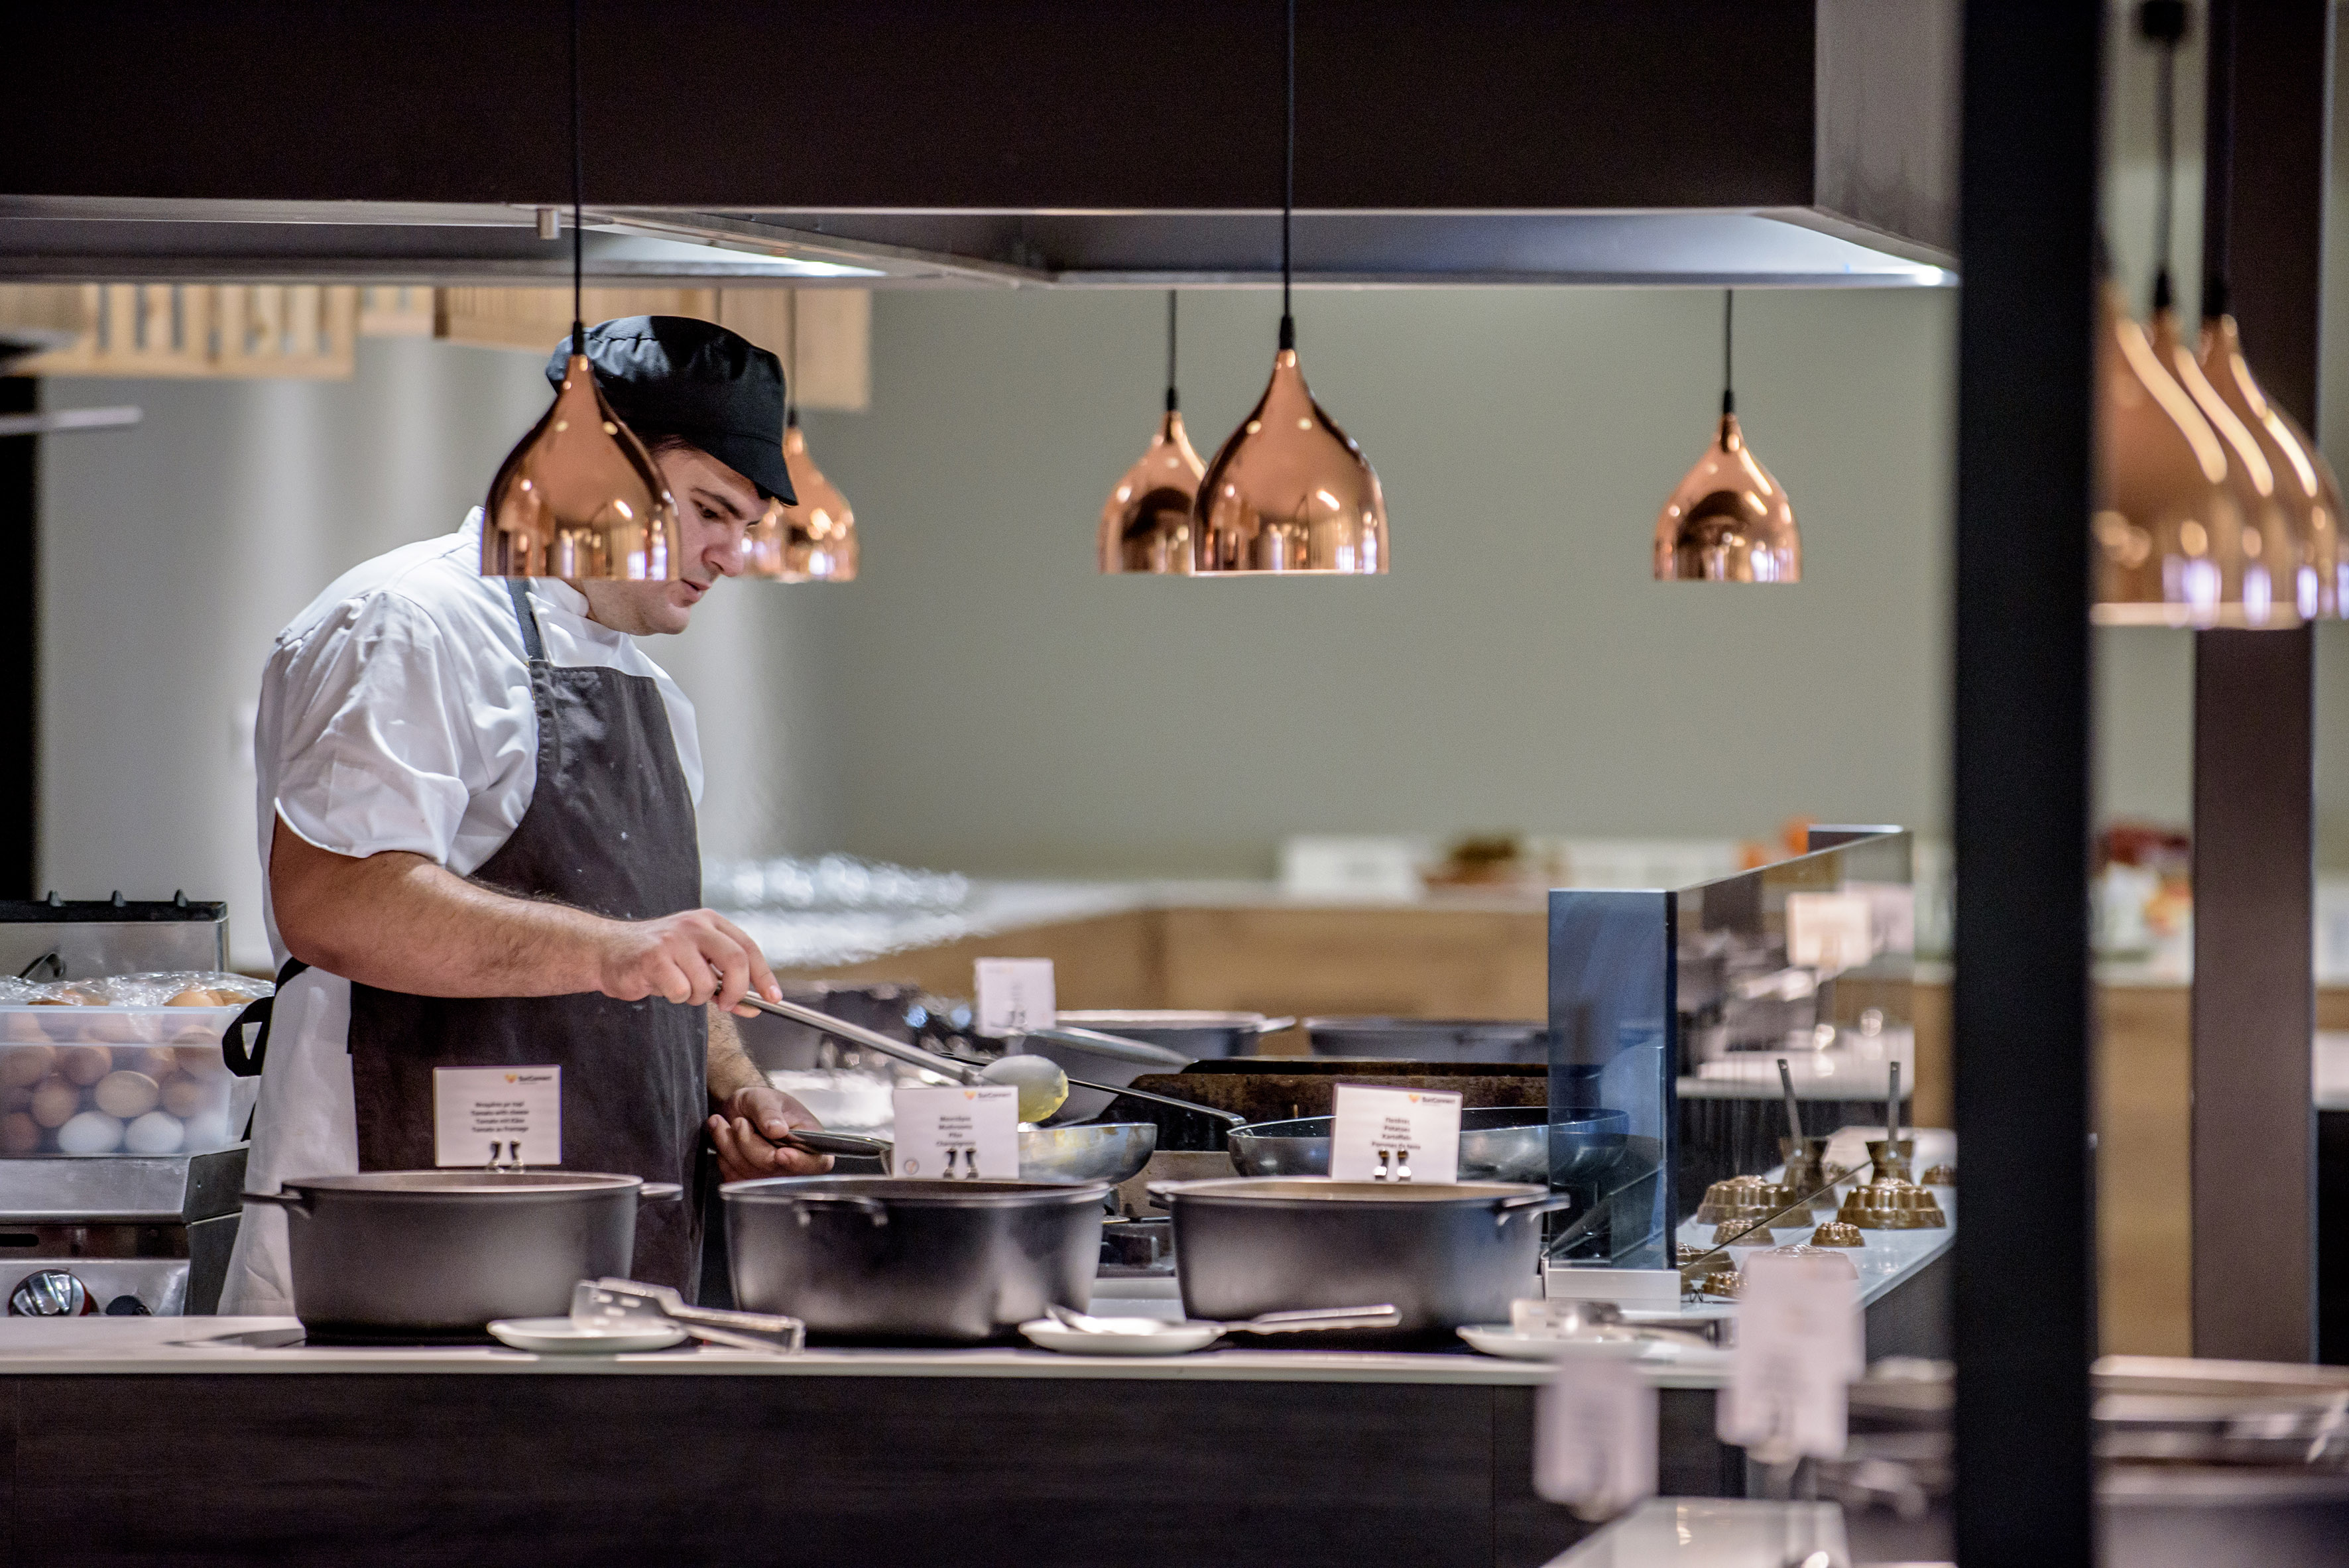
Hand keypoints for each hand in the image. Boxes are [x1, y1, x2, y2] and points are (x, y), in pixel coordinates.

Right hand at [596, 908, 778, 1015]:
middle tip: (726, 1004)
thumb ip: (725, 982)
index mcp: (709, 922)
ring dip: (695, 997)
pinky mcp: (653, 958)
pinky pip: (680, 991)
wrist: (608, 952)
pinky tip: (660, 985)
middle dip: (737, 990)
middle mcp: (695, 925)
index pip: (748, 947)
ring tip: (677, 986)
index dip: (764, 975)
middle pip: (736, 960)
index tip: (773, 997)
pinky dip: (674, 997)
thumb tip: (755, 1006)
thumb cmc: (656, 960)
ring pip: (706, 984)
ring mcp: (674, 940)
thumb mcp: (695, 963)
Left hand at [708, 1086, 833, 1182]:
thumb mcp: (764, 1098)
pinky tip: (726, 1138)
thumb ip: (769, 1112)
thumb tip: (778, 1129)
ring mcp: (774, 1177)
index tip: (780, 1153)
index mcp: (811, 1141)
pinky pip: (735, 1178)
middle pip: (774, 1168)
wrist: (741, 1111)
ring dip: (731, 1147)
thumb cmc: (761, 1103)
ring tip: (730, 1123)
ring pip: (749, 1174)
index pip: (816, 1163)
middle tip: (740, 1122)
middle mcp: (796, 1164)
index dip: (799, 1162)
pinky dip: (724, 1156)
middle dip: (749, 1143)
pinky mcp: (752, 1182)